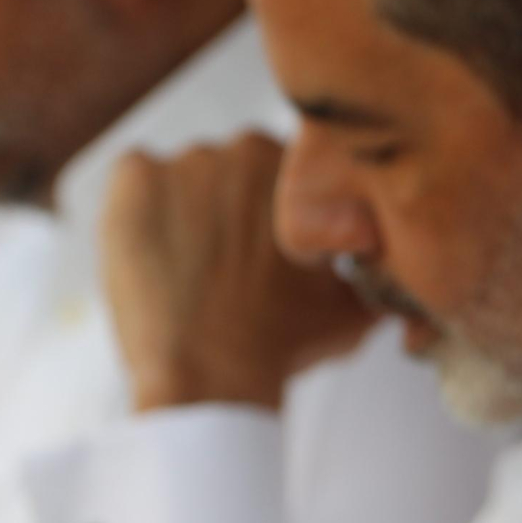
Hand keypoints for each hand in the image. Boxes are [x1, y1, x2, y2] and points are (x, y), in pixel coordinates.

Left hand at [101, 132, 379, 414]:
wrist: (209, 374)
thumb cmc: (282, 342)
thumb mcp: (357, 310)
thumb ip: (374, 269)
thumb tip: (390, 264)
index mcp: (306, 171)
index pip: (289, 174)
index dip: (279, 214)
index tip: (272, 249)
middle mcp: (245, 148)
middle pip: (235, 170)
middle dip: (234, 207)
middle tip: (234, 262)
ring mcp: (184, 160)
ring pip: (188, 178)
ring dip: (189, 210)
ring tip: (192, 266)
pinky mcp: (132, 179)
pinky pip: (136, 178)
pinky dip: (144, 208)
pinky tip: (159, 252)